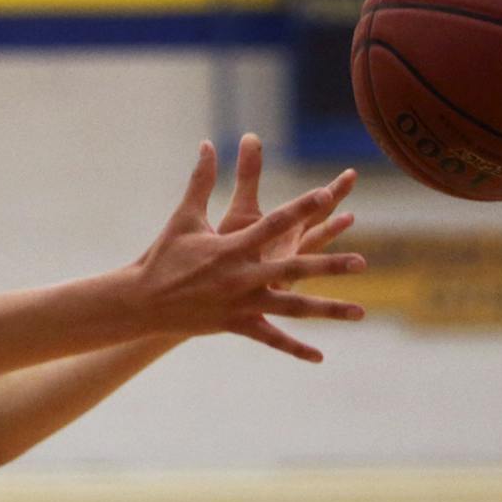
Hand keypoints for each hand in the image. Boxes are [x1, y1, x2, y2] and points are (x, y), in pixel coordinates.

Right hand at [131, 139, 365, 362]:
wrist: (140, 302)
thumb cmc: (162, 257)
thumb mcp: (184, 217)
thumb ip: (201, 181)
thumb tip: (207, 144)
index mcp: (232, 247)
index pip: (274, 222)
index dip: (302, 207)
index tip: (328, 193)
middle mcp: (241, 276)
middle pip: (294, 268)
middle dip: (329, 266)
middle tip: (361, 262)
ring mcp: (240, 304)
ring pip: (292, 308)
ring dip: (327, 310)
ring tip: (359, 312)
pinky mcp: (235, 325)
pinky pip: (270, 339)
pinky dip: (294, 349)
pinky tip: (319, 357)